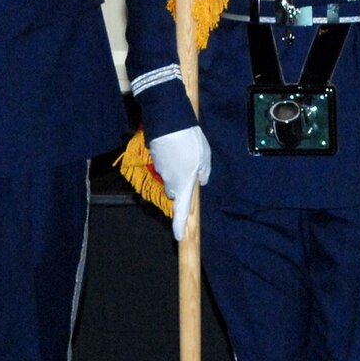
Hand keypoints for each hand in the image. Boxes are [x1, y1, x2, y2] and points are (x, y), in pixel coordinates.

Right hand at [147, 125, 211, 240]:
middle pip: (175, 191)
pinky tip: (176, 147)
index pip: (181, 210)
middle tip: (192, 168)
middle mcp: (170, 182)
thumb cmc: (190, 142)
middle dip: (182, 185)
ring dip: (177, 170)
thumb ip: (204, 172)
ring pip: (170, 177)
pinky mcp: (155, 159)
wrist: (169, 123)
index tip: (179, 237)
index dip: (180, 225)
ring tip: (185, 152)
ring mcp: (160, 171)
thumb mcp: (205, 157)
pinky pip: (164, 165)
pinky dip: (170, 160)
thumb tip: (200, 181)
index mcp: (184, 184)